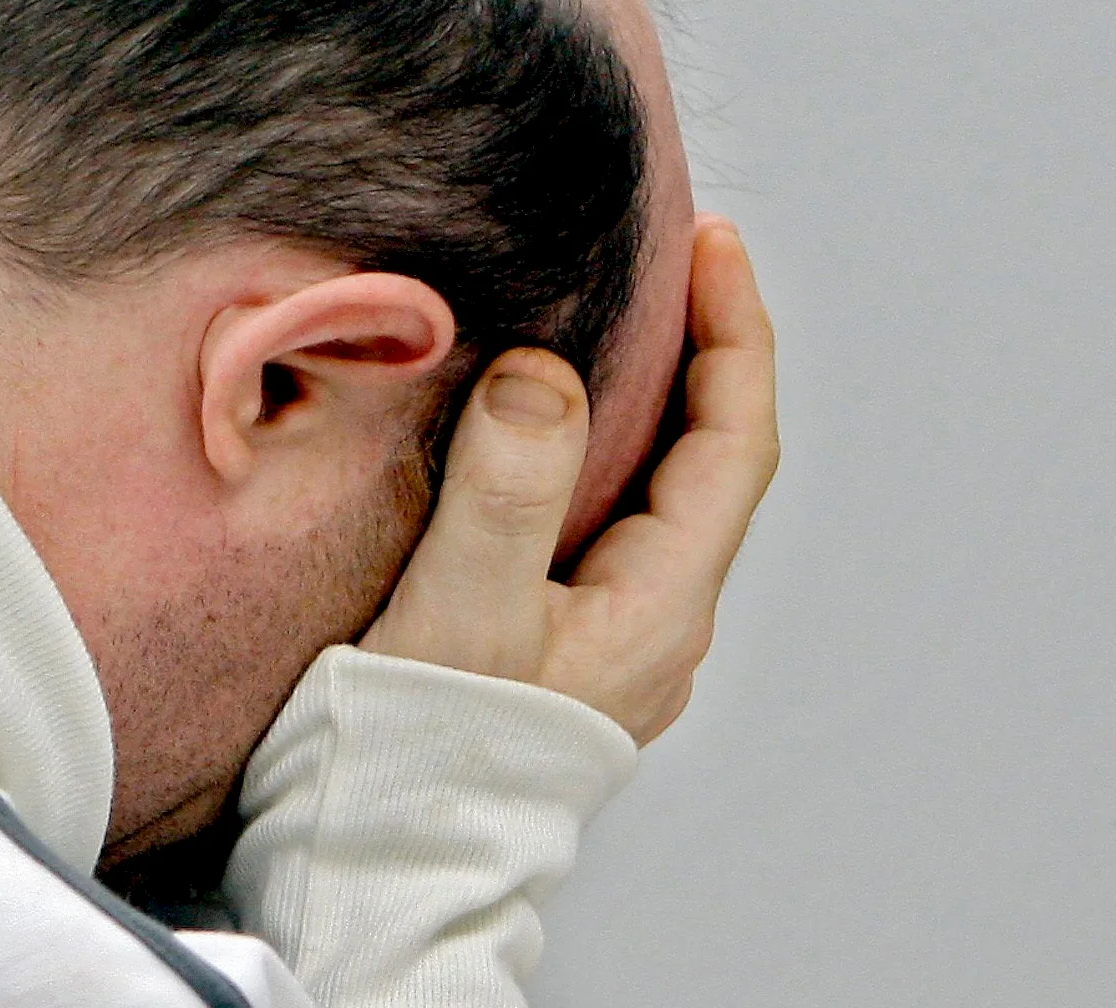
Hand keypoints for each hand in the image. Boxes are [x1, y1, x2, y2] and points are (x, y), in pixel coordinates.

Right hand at [360, 217, 778, 743]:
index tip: (710, 242)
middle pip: (711, 462)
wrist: (382, 873)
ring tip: (618, 320)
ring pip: (661, 494)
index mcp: (657, 607)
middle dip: (702, 352)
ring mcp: (616, 645)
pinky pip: (610, 525)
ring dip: (652, 401)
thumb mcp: (458, 614)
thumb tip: (549, 374)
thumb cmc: (418, 758)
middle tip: (670, 258)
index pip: (734, 443)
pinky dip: (600, 453)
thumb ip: (508, 489)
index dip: (734, 334)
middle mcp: (657, 627)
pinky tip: (552, 428)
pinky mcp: (565, 651)